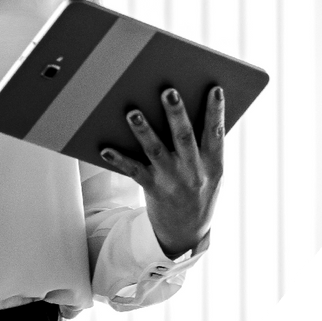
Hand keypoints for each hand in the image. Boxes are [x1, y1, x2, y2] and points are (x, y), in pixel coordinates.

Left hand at [99, 87, 224, 256]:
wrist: (187, 232)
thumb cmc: (198, 190)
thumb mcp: (211, 172)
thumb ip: (203, 146)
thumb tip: (185, 109)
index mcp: (214, 164)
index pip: (216, 133)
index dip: (216, 111)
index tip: (215, 89)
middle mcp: (194, 172)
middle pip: (184, 137)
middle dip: (176, 113)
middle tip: (168, 91)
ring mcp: (172, 181)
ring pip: (156, 151)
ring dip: (143, 130)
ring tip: (133, 112)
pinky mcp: (153, 189)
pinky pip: (134, 171)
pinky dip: (119, 159)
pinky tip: (105, 148)